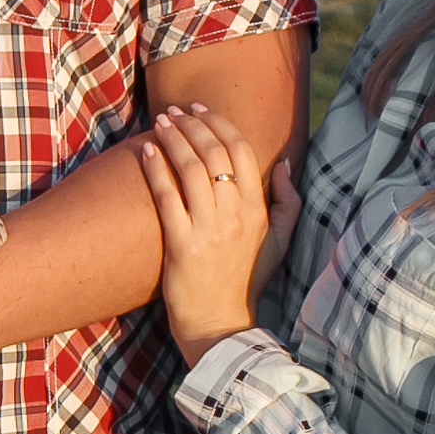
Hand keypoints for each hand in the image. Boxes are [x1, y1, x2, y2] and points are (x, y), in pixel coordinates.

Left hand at [139, 104, 280, 362]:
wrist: (219, 323)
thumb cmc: (246, 280)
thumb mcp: (280, 243)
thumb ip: (289, 202)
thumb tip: (285, 164)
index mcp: (259, 210)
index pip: (242, 151)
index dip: (220, 124)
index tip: (200, 110)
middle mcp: (236, 216)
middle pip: (214, 153)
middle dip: (192, 124)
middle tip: (174, 112)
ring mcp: (208, 230)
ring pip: (190, 169)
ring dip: (172, 139)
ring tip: (160, 123)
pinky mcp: (181, 245)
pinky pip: (167, 197)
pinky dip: (155, 169)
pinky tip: (145, 151)